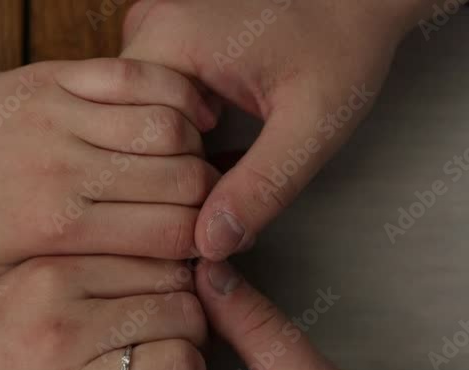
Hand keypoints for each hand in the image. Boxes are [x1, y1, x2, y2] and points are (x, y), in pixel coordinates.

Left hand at [0, 59, 219, 280]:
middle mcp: (65, 169)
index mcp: (55, 229)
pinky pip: (140, 75)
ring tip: (186, 166)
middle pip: (184, 181)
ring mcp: (61, 114)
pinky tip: (181, 117)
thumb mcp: (6, 274)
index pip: (170, 236)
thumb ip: (82, 271)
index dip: (198, 245)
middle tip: (199, 209)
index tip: (195, 248)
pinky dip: (176, 95)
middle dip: (206, 200)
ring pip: (172, 127)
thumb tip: (159, 269)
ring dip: (195, 149)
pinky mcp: (56, 76)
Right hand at [0, 256, 206, 369]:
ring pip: (180, 362)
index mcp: (51, 274)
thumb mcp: (14, 277)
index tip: (175, 291)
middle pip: (178, 309)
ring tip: (174, 367)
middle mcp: (64, 326)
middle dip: (192, 319)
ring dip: (190, 365)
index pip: (158, 262)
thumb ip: (83, 265)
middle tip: (181, 330)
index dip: (180, 277)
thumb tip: (162, 260)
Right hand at [121, 0, 440, 260]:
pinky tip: (212, 136)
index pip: (132, 141)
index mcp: (169, 38)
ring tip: (221, 155)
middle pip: (125, 132)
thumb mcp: (312, 124)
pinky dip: (174, 129)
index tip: (218, 190)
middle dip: (171, 168)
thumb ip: (263, 185)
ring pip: (133, 121)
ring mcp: (150, 29)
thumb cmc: (343, 44)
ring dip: (172, 151)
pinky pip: (146, 102)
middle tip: (225, 181)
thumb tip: (210, 244)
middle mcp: (146, 27)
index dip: (172, 183)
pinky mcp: (161, 38)